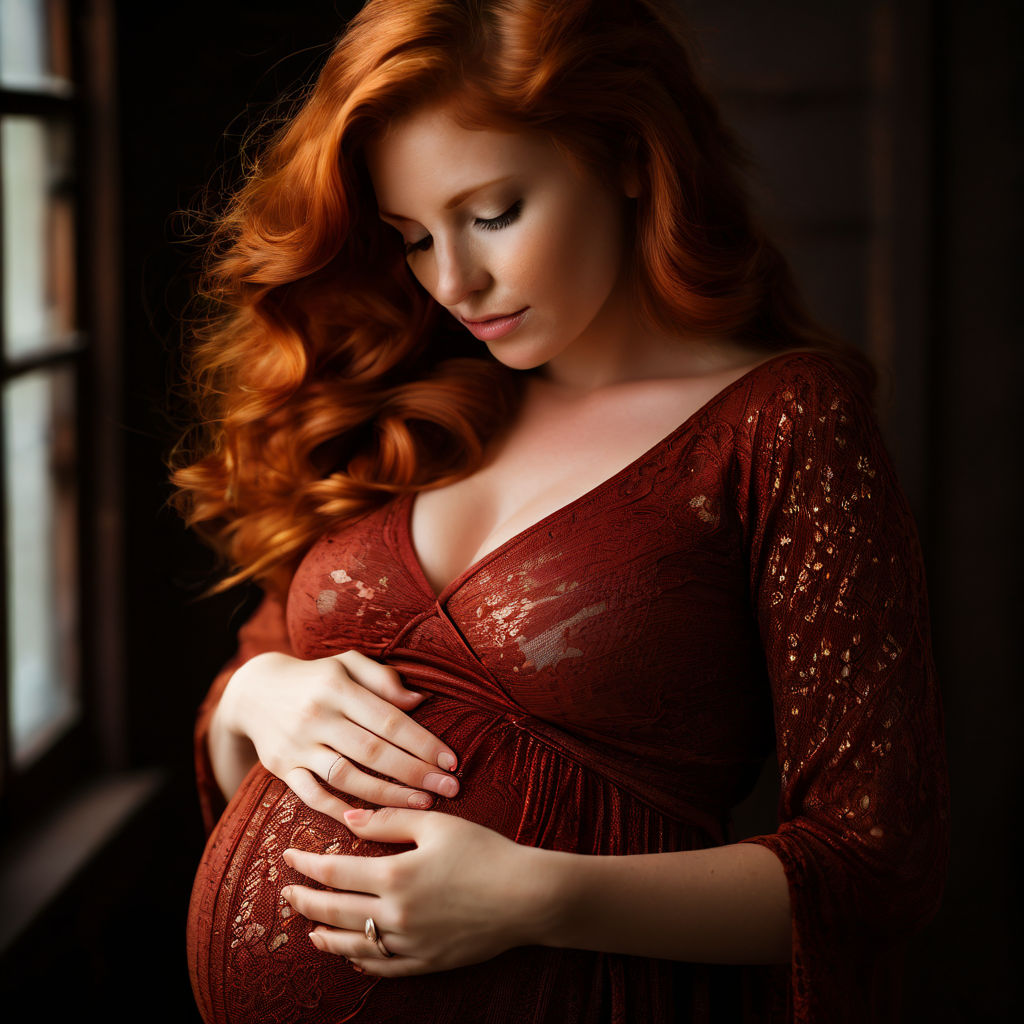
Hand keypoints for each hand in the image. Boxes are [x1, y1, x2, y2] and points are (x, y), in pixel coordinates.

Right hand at [215, 650, 459, 816]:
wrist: (255, 690)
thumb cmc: (316, 677)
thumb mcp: (347, 663)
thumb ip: (383, 678)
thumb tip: (419, 701)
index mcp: (338, 686)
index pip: (389, 719)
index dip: (423, 742)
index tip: (451, 761)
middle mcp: (317, 715)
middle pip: (373, 751)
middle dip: (416, 773)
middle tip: (450, 789)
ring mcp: (297, 744)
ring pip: (347, 777)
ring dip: (388, 795)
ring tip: (422, 804)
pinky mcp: (282, 768)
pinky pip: (313, 795)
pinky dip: (340, 810)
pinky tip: (372, 820)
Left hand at [281, 807, 546, 975]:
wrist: (526, 895)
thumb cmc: (485, 851)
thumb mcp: (437, 825)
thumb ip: (387, 821)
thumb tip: (347, 820)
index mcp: (395, 875)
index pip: (334, 872)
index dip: (306, 865)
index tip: (288, 857)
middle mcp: (395, 915)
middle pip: (334, 911)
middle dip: (304, 901)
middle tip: (286, 894)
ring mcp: (410, 943)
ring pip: (353, 945)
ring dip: (325, 935)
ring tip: (310, 927)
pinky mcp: (427, 962)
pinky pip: (383, 968)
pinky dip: (361, 962)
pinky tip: (351, 955)